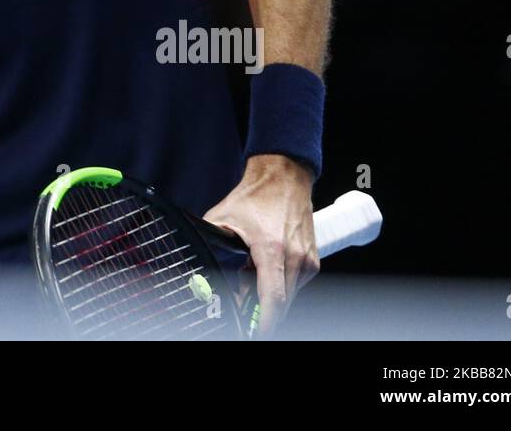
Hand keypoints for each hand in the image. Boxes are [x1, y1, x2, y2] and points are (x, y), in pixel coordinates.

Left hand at [202, 154, 318, 337]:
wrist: (284, 177)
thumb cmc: (255, 197)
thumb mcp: (223, 219)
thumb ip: (212, 245)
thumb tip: (198, 269)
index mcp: (272, 249)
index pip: (273, 298)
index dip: (264, 322)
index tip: (255, 332)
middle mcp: (295, 257)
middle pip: (281, 303)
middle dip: (260, 310)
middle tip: (241, 305)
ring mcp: (307, 260)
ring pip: (288, 296)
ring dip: (269, 296)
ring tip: (249, 274)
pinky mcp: (312, 261)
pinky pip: (295, 285)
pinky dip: (279, 285)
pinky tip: (264, 268)